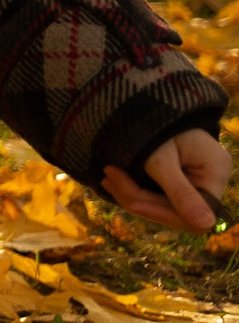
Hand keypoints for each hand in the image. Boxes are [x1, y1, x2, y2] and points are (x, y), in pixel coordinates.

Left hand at [102, 128, 230, 232]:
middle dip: (140, 200)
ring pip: (162, 205)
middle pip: (176, 212)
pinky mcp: (176, 179)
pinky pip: (156, 195)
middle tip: (108, 178)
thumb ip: (179, 192)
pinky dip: (133, 189)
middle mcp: (209, 180)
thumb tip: (206, 227)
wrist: (142, 95)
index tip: (132, 203)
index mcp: (215, 173)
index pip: (196, 214)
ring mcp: (192, 180)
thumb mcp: (161, 158)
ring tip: (107, 175)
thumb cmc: (153, 121)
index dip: (162, 213)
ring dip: (131, 194)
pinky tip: (114, 178)